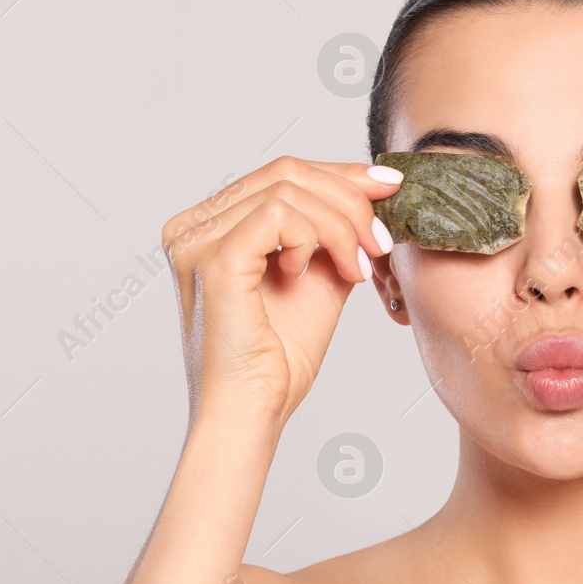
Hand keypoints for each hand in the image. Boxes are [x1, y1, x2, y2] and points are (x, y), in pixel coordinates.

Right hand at [161, 157, 401, 429]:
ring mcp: (197, 240)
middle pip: (285, 172)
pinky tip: (323, 274)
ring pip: (288, 190)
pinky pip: (280, 215)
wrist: (253, 411)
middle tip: (381, 239)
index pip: (280, 175)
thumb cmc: (278, 358)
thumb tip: (372, 193)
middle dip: (349, 198)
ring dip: (341, 225)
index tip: (389, 189)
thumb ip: (332, 234)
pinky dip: (316, 238)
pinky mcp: (213, 258)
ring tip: (359, 269)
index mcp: (210, 226)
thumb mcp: (318, 277)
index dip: (341, 175)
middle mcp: (193, 226)